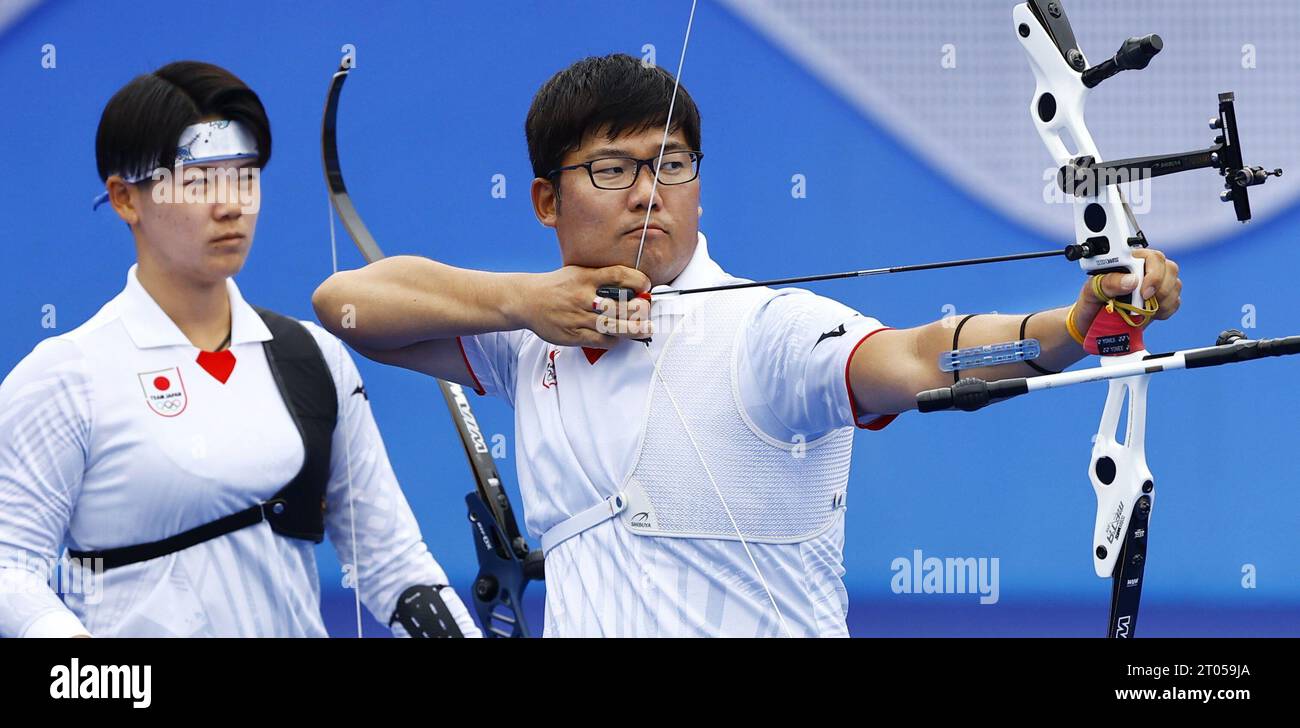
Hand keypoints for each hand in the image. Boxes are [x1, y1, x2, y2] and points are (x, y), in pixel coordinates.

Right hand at [517, 265, 652, 347]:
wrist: (527, 301)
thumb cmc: (557, 287)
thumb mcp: (578, 273)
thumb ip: (601, 278)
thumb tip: (632, 286)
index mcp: (586, 277)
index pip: (618, 275)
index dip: (637, 281)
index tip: (646, 285)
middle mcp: (583, 297)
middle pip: (620, 305)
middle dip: (639, 310)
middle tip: (647, 311)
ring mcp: (578, 317)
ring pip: (613, 327)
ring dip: (634, 329)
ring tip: (645, 329)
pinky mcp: (573, 335)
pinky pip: (601, 340)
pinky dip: (614, 339)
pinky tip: (618, 336)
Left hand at [1071, 248, 1181, 332]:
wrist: (1090, 325)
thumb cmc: (1090, 303)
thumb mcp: (1091, 291)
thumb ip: (1108, 282)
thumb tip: (1132, 280)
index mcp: (1129, 262)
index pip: (1153, 257)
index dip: (1154, 274)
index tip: (1144, 292)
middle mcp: (1145, 271)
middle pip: (1170, 268)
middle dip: (1162, 288)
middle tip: (1145, 301)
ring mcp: (1155, 286)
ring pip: (1175, 285)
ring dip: (1163, 300)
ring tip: (1143, 310)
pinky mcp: (1160, 301)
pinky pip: (1175, 302)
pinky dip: (1165, 310)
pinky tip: (1150, 314)